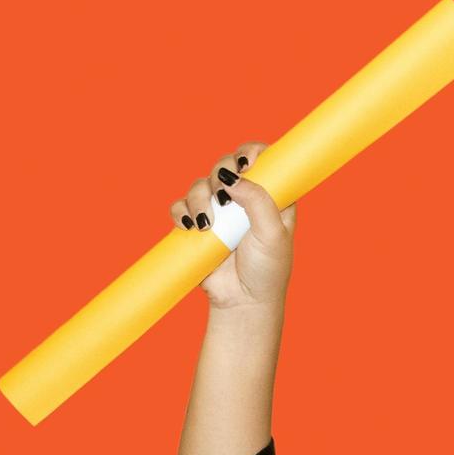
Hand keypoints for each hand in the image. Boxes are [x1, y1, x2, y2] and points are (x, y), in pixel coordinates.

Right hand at [168, 141, 297, 312]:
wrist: (243, 302)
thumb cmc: (267, 270)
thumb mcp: (272, 235)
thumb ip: (258, 202)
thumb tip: (234, 178)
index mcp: (270, 197)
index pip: (261, 160)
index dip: (252, 153)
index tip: (246, 163)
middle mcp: (244, 199)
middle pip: (226, 165)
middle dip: (221, 171)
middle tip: (224, 194)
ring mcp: (219, 212)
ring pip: (200, 184)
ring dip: (199, 198)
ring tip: (207, 224)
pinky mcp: (197, 225)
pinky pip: (181, 207)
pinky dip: (181, 211)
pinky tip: (190, 226)